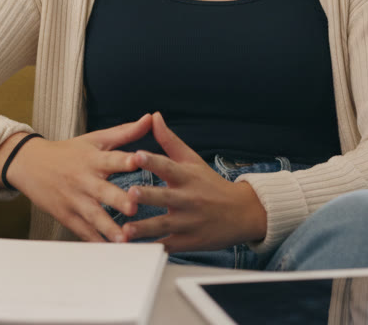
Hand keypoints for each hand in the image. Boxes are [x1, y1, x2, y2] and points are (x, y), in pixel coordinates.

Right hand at [0, 114, 151, 243]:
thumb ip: (125, 132)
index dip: (124, 159)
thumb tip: (151, 118)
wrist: (29, 164)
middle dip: (118, 199)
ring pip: (93, 216)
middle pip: (103, 191)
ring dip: (108, 228)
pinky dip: (95, 242)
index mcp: (94, 159)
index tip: (138, 161)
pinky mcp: (66, 215)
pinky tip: (109, 253)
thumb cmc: (68, 151)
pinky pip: (83, 231)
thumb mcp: (95, 138)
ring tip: (124, 240)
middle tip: (134, 207)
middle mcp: (84, 179)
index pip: (111, 158)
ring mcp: (74, 199)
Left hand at [123, 112, 266, 251]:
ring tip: (125, 230)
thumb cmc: (210, 184)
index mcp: (187, 177)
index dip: (153, 160)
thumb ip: (169, 141)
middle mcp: (188, 199)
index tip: (137, 155)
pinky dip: (152, 248)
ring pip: (164, 226)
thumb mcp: (192, 160)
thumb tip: (153, 116)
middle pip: (165, 198)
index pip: (168, 166)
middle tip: (130, 193)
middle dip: (148, 196)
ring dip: (144, 228)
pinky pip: (167, 246)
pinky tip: (134, 251)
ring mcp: (188, 223)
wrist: (241, 214)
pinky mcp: (187, 242)